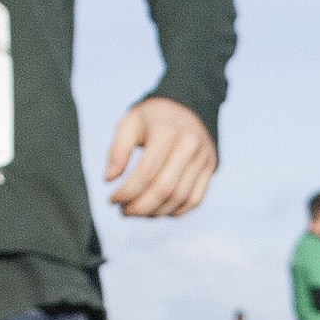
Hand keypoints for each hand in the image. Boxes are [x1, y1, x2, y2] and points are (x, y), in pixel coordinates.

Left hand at [105, 98, 216, 218]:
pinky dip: (174, 212)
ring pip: (180, 198)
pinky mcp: (210, 169)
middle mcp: (189, 145)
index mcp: (167, 131)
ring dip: (155, 212)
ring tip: (137, 211)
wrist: (188, 107)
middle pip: (165, 189)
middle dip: (140, 207)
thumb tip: (109, 179)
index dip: (127, 192)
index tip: (112, 200)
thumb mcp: (130, 122)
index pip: (146, 172)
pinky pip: (194, 200)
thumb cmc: (153, 118)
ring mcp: (203, 158)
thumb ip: (117, 150)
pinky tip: (157, 210)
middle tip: (123, 211)